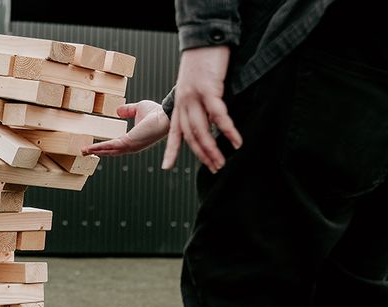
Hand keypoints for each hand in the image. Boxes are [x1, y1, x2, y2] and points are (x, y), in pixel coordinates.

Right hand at [81, 100, 169, 156]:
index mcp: (133, 141)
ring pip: (108, 150)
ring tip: (83, 151)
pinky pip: (110, 146)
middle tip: (84, 152)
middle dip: (97, 152)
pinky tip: (90, 148)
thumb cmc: (156, 113)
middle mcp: (131, 147)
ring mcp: (130, 146)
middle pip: (110, 151)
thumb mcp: (138, 109)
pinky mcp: (128, 143)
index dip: (104, 146)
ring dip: (95, 151)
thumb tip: (118, 111)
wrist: (165, 115)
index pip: (116, 146)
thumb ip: (128, 111)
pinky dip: (99, 147)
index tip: (94, 147)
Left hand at [161, 46, 241, 173]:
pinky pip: (219, 115)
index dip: (171, 150)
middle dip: (202, 156)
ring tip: (221, 163)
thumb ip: (201, 104)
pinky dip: (228, 130)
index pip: (174, 132)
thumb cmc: (202, 64)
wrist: (205, 40)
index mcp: (179, 105)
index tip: (166, 167)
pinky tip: (236, 141)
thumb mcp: (196, 86)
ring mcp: (195, 98)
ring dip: (213, 150)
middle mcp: (184, 104)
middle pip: (191, 137)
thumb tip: (210, 120)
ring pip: (202, 131)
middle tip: (214, 169)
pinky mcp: (209, 90)